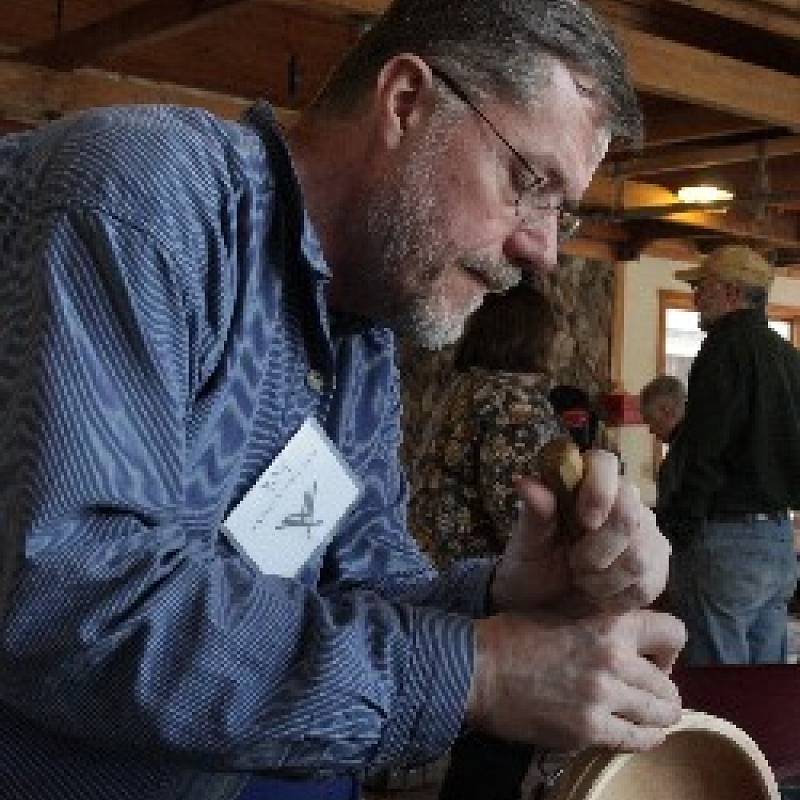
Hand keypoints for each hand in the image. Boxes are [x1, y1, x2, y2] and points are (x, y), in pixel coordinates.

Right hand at [466, 610, 685, 750]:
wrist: (478, 669)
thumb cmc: (515, 636)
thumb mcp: (564, 613)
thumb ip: (603, 625)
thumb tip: (634, 643)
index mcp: (608, 623)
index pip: (674, 632)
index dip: (668, 649)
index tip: (654, 659)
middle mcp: (614, 658)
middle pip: (670, 685)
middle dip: (661, 691)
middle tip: (642, 695)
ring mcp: (603, 696)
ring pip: (663, 715)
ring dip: (657, 717)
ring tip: (642, 717)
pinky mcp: (589, 729)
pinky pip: (639, 741)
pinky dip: (644, 739)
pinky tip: (635, 734)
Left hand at [491, 449, 670, 613]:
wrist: (543, 604)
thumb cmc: (533, 563)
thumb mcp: (527, 541)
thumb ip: (535, 512)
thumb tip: (525, 481)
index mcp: (587, 483)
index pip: (605, 464)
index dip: (599, 491)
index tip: (584, 521)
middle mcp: (624, 502)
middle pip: (628, 515)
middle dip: (597, 550)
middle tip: (574, 564)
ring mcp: (647, 535)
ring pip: (639, 556)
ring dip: (604, 579)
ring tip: (583, 581)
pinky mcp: (658, 570)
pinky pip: (648, 585)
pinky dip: (617, 597)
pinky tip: (600, 596)